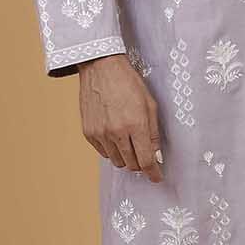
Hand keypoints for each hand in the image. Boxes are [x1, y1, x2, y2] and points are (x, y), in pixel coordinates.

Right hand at [77, 54, 164, 181]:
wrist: (101, 67)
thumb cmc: (128, 83)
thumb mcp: (150, 104)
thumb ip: (153, 133)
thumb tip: (156, 156)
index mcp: (135, 125)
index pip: (145, 160)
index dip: (153, 172)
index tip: (156, 177)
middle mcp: (116, 132)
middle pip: (131, 164)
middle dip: (140, 163)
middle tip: (144, 155)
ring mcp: (100, 133)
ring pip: (116, 161)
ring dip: (125, 156)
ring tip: (128, 141)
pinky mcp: (88, 132)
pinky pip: (103, 152)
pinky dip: (111, 149)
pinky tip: (115, 135)